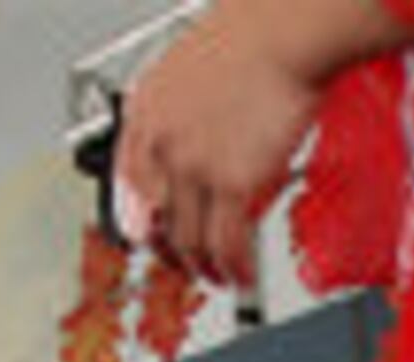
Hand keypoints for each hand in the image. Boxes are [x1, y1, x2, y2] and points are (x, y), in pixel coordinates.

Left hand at [120, 0, 384, 286]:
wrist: (285, 32)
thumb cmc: (255, 34)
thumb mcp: (193, 66)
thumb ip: (184, 110)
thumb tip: (200, 140)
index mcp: (146, 110)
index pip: (128, 182)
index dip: (141, 218)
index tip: (152, 233)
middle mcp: (161, 142)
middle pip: (155, 218)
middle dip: (171, 251)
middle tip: (186, 264)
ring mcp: (192, 166)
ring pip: (189, 239)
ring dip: (204, 267)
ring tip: (218, 276)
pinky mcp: (231, 183)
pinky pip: (226, 243)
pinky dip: (234, 267)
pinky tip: (241, 274)